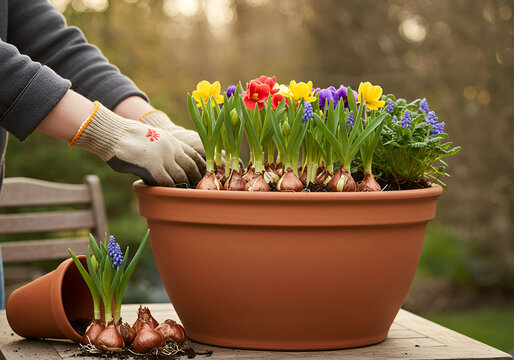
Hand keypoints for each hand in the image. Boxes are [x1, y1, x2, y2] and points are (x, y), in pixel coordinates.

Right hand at [71, 102, 204, 185]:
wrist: (114, 133)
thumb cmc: (129, 137)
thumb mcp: (153, 137)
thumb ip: (164, 149)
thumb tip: (168, 163)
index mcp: (173, 140)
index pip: (194, 155)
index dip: (200, 167)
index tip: (202, 177)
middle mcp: (171, 148)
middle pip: (191, 167)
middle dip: (195, 180)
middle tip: (196, 191)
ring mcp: (163, 157)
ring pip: (181, 176)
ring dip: (183, 187)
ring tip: (184, 196)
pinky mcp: (153, 167)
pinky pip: (166, 182)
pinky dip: (169, 190)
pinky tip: (169, 195)